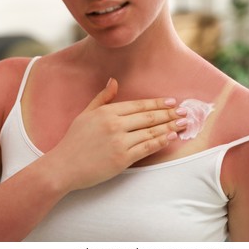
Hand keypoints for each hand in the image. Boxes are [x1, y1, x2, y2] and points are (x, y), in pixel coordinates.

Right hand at [47, 78, 186, 191]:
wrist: (63, 167)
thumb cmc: (73, 141)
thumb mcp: (85, 114)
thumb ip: (102, 98)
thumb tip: (114, 81)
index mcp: (107, 112)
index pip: (139, 105)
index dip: (158, 103)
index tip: (172, 102)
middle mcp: (115, 124)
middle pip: (149, 117)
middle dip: (170, 114)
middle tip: (185, 112)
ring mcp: (120, 142)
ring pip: (151, 132)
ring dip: (170, 127)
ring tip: (183, 124)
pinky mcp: (123, 159)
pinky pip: (147, 148)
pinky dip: (161, 142)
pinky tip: (171, 138)